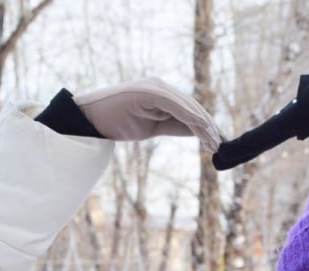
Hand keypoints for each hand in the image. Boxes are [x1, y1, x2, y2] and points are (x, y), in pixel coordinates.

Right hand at [75, 79, 220, 150]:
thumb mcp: (151, 127)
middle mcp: (160, 87)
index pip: (188, 110)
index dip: (203, 125)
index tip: (215, 141)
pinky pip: (175, 104)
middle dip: (207, 126)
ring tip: (213, 142)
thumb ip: (173, 126)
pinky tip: (201, 128)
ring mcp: (155, 87)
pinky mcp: (149, 91)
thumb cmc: (117, 122)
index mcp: (160, 93)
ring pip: (186, 106)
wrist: (90, 119)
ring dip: (202, 124)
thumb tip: (196, 132)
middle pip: (191, 107)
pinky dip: (190, 116)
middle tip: (218, 145)